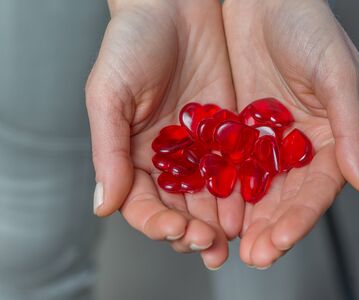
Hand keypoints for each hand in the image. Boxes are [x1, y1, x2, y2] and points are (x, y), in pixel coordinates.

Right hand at [86, 0, 242, 268]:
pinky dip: (241, 192)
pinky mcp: (229, 132)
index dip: (156, 223)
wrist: (177, 4)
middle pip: (179, 208)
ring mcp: (200, 148)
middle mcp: (169, 158)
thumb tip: (103, 205)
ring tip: (231, 240)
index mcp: (135, 154)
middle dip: (192, 232)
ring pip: (209, 197)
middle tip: (208, 246)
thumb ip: (108, 149)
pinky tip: (250, 209)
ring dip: (219, 222)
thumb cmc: (133, 42)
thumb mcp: (110, 93)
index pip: (143, 203)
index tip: (174, 232)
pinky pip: (235, 168)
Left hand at [223, 0, 358, 267]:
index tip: (278, 243)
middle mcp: (293, 146)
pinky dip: (218, 188)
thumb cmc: (306, 24)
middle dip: (267, 229)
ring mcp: (261, 140)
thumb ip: (352, 127)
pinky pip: (225, 164)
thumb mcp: (335, 73)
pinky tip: (207, 208)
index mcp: (327, 137)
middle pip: (282, 198)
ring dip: (241, 218)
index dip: (299, 219)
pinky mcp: (232, 130)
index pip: (315, 190)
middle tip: (252, 255)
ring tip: (226, 242)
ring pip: (252, 188)